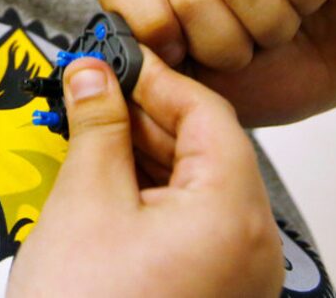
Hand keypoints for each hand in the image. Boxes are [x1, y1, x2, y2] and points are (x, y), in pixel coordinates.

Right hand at [7, 50, 282, 297]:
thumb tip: (93, 73)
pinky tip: (102, 182)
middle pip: (207, 150)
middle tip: (88, 92)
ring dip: (144, 154)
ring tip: (86, 134)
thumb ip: (97, 125)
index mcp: (233, 215)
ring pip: (197, 189)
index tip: (109, 59)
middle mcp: (252, 248)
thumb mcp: (84, 199)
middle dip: (145, 115)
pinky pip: (191, 227)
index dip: (156, 78)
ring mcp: (237, 280)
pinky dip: (150, 196)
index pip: (209, 114)